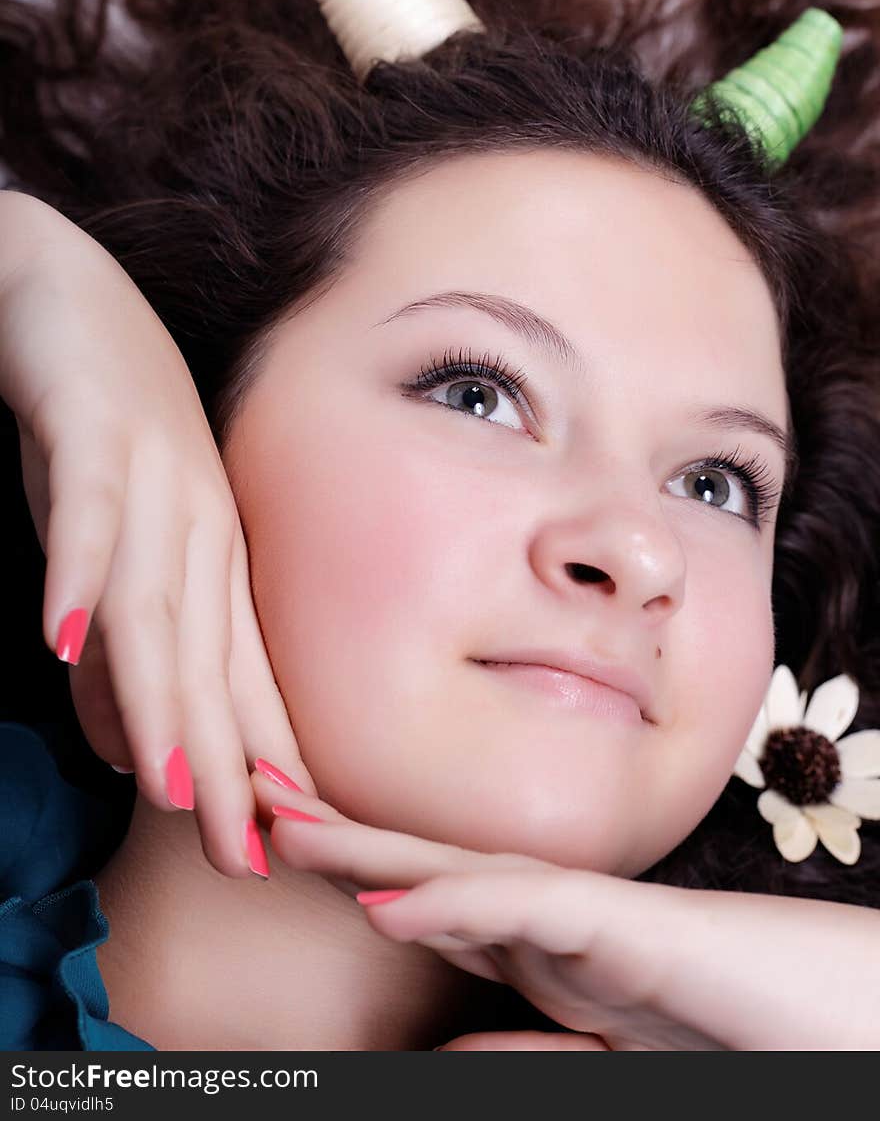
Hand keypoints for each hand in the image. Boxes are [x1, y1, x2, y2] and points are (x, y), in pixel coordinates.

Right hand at [0, 189, 316, 877]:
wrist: (65, 289)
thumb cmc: (96, 432)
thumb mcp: (110, 553)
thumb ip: (120, 646)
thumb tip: (124, 744)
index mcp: (213, 555)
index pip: (241, 676)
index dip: (257, 766)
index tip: (278, 857)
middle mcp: (201, 523)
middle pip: (212, 657)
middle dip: (226, 760)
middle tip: (243, 856)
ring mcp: (154, 473)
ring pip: (157, 600)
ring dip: (160, 693)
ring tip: (167, 783)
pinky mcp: (91, 424)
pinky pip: (85, 506)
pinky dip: (73, 570)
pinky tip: (59, 637)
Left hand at [250, 770, 726, 1050]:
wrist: (828, 1013)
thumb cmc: (722, 1024)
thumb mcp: (595, 1055)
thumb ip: (519, 1052)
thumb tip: (435, 1057)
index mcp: (538, 945)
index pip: (426, 894)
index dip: (349, 865)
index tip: (279, 842)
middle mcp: (549, 914)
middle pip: (422, 863)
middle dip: (335, 832)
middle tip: (252, 794)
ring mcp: (584, 913)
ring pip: (460, 867)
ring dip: (370, 849)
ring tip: (287, 828)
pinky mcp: (627, 928)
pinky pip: (530, 909)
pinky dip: (457, 900)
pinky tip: (392, 898)